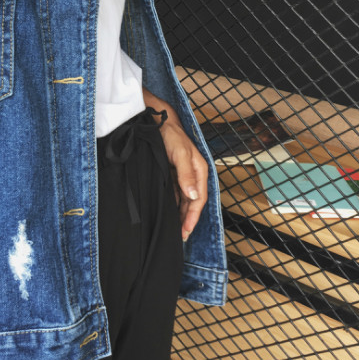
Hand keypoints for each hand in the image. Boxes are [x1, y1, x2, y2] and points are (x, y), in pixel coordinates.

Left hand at [143, 89, 208, 241]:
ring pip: (184, 200)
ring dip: (180, 214)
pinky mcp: (173, 174)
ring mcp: (183, 175)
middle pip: (193, 202)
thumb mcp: (181, 154)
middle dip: (188, 219)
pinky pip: (175, 194)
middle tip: (180, 236)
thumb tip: (194, 196)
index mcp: (200, 170)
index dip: (193, 216)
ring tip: (174, 229)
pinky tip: (167, 213)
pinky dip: (173, 204)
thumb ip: (186, 175)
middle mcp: (193, 175)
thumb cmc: (171, 136)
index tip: (186, 231)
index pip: (199, 199)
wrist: (158, 123)